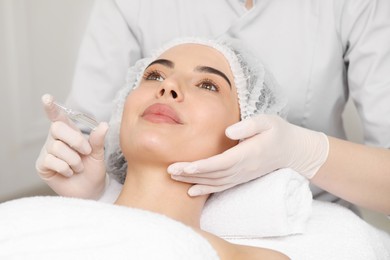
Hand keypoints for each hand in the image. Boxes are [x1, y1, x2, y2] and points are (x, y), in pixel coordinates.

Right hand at [35, 94, 108, 198]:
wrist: (90, 190)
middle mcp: (56, 139)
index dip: (51, 107)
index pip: (58, 117)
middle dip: (76, 140)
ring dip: (74, 160)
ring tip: (79, 167)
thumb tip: (103, 125)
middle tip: (86, 152)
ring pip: (57, 147)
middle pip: (57, 128)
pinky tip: (69, 173)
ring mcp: (47, 152)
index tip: (47, 98)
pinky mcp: (42, 165)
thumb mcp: (98, 154)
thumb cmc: (93, 170)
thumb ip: (98, 140)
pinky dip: (66, 168)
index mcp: (69, 132)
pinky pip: (52, 161)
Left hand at [168, 114, 328, 195]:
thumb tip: (228, 131)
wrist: (292, 150)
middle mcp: (243, 168)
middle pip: (213, 174)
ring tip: (173, 177)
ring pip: (214, 182)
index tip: (184, 166)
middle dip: (190, 174)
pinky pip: (221, 187)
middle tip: (169, 171)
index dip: (201, 167)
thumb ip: (249, 125)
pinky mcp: (241, 177)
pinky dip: (205, 190)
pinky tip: (191, 191)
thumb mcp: (268, 121)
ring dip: (193, 181)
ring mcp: (242, 175)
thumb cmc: (278, 131)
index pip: (220, 163)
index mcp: (248, 154)